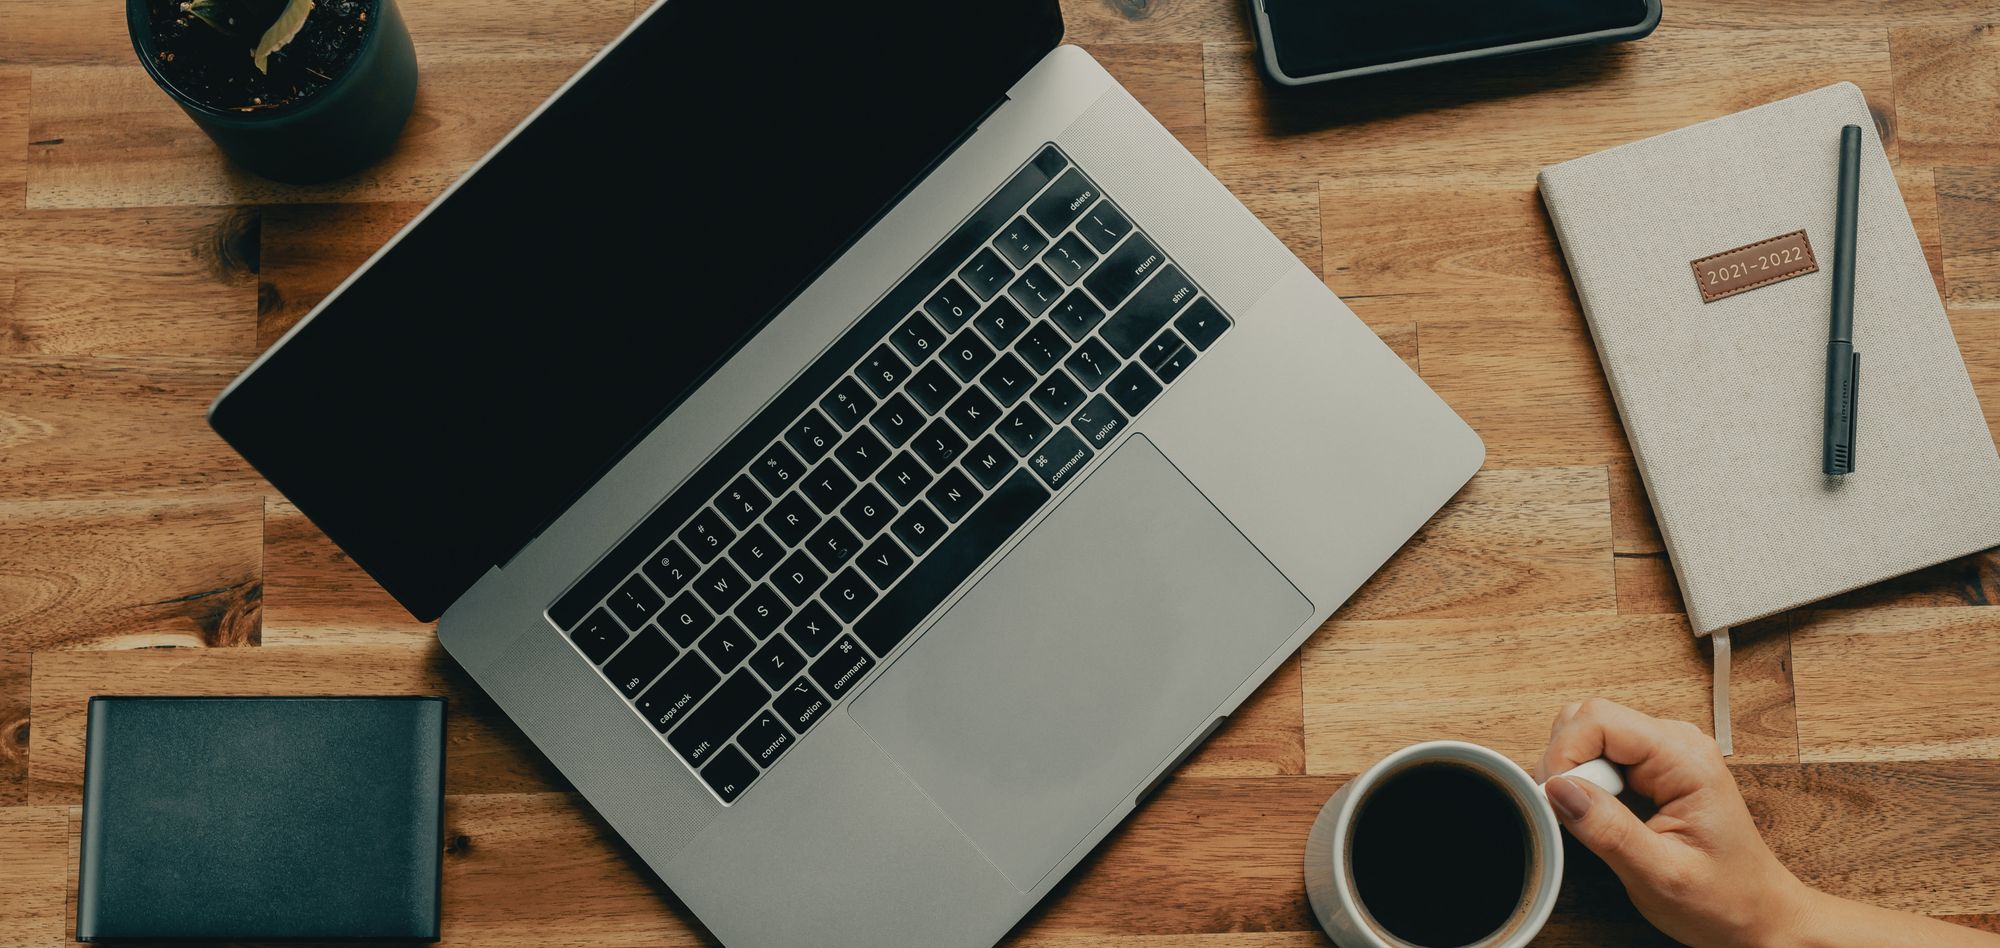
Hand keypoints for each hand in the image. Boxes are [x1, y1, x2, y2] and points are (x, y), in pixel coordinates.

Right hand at [1538, 699, 1810, 946]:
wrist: (1756, 915)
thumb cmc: (1724, 899)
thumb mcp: (1661, 875)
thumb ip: (1609, 830)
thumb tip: (1557, 788)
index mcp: (1686, 759)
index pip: (1599, 719)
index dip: (1564, 755)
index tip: (1554, 799)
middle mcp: (1677, 743)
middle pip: (1590, 720)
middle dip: (1566, 764)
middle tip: (1577, 816)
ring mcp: (1665, 752)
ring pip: (1590, 735)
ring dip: (1575, 774)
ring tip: (1596, 820)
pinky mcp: (1654, 768)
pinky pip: (1601, 756)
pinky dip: (1587, 783)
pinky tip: (1604, 816)